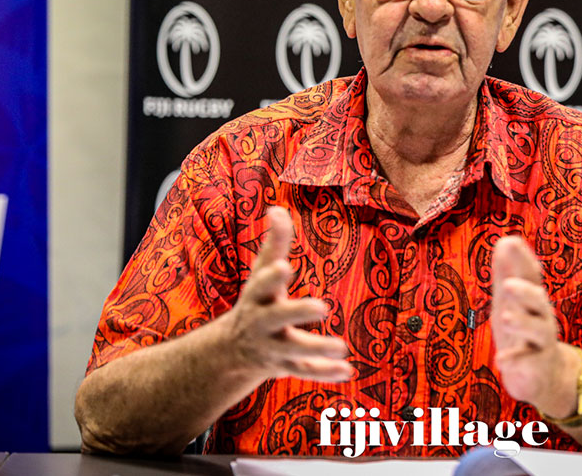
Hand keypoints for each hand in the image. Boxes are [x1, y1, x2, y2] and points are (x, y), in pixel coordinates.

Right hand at [215, 207, 352, 383]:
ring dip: (317, 349)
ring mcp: (272, 347)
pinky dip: (324, 373)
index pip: (260, 284)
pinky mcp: (285, 366)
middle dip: (296, 313)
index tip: (284, 267)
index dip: (270, 277)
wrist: (235, 349)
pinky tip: (347, 371)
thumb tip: (276, 208)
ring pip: (293, 351)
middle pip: (275, 318)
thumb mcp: (262, 272)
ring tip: (342, 347)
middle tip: (322, 306)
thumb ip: (274, 243)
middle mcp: (261, 323)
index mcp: (256, 297)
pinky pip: (304, 372)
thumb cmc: (258, 299)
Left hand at [490, 236, 579, 417]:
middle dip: (526, 291)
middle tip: (508, 284)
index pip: (530, 275)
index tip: (510, 241)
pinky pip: (528, 362)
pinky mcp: (537, 366)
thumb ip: (506, 274)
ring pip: (538, 331)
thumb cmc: (522, 331)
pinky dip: (514, 360)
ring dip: (522, 323)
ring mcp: (541, 342)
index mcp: (532, 299)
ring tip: (505, 317)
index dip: (523, 259)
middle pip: (539, 301)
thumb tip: (503, 240)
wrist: (543, 375)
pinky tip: (500, 359)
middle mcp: (541, 317)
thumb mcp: (510, 302)